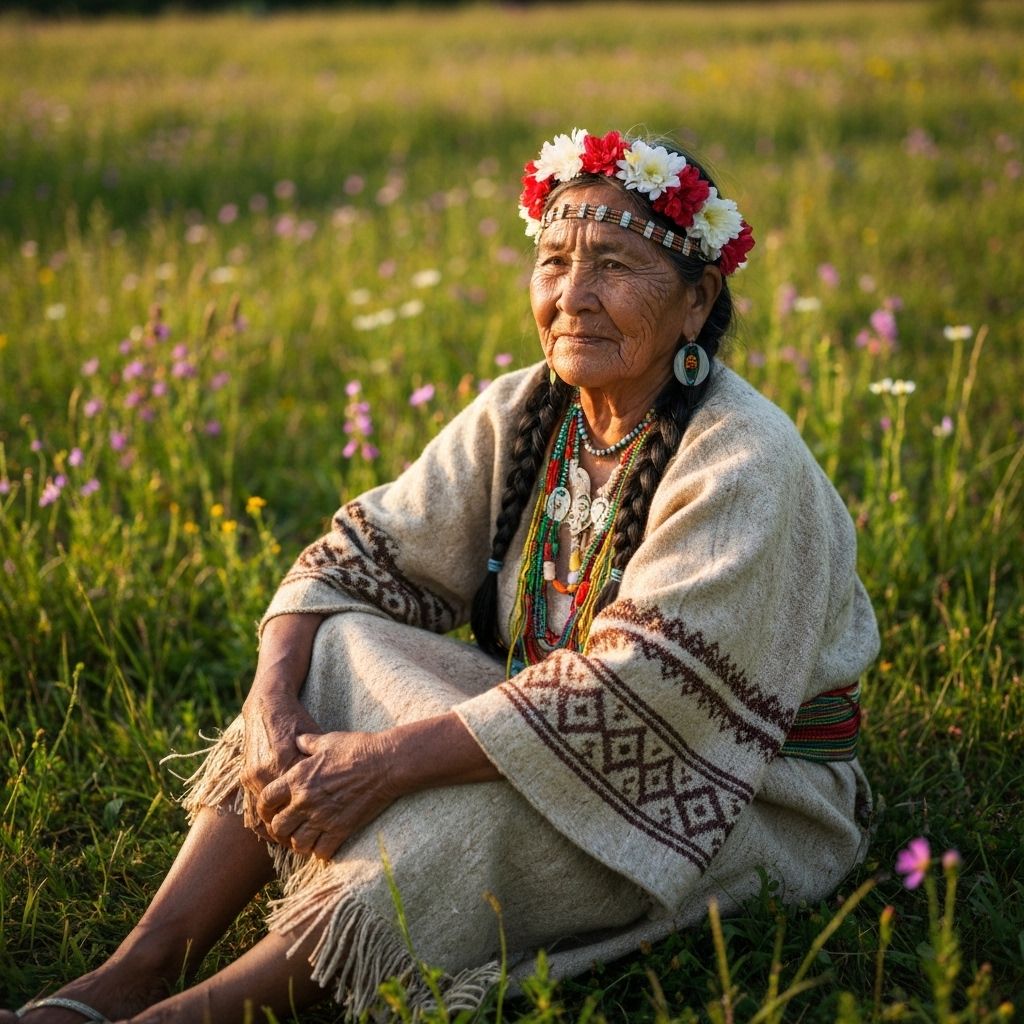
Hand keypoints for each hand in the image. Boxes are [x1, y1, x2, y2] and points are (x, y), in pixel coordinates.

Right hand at [239, 693, 321, 833]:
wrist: (268, 706)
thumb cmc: (298, 720)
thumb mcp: (315, 738)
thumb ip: (322, 762)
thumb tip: (342, 784)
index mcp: (285, 761)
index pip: (298, 799)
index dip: (310, 816)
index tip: (322, 830)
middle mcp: (266, 770)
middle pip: (280, 810)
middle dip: (292, 830)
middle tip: (306, 844)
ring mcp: (253, 773)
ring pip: (263, 813)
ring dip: (276, 828)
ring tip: (291, 841)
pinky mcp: (246, 774)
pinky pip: (253, 805)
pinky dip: (264, 818)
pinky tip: (274, 829)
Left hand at [256, 731, 397, 860]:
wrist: (386, 763)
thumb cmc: (357, 748)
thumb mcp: (327, 740)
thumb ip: (307, 742)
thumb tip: (297, 739)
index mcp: (298, 778)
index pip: (266, 800)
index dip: (264, 808)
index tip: (271, 811)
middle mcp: (306, 800)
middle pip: (278, 827)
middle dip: (280, 829)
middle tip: (289, 827)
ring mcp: (323, 817)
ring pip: (298, 844)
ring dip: (299, 842)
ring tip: (306, 837)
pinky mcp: (341, 829)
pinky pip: (321, 852)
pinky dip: (320, 851)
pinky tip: (324, 843)